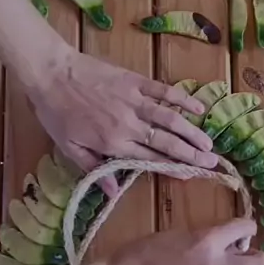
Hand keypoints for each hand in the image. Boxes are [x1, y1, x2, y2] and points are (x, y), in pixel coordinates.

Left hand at [25, 44, 217, 195]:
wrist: (51, 73)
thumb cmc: (56, 112)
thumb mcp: (69, 147)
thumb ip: (93, 168)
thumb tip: (113, 191)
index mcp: (113, 144)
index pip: (150, 159)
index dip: (173, 168)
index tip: (192, 174)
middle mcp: (129, 125)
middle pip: (167, 143)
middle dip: (191, 155)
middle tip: (212, 163)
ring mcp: (134, 102)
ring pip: (170, 120)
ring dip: (192, 132)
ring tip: (209, 143)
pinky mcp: (135, 81)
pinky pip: (164, 91)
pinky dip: (183, 100)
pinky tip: (199, 108)